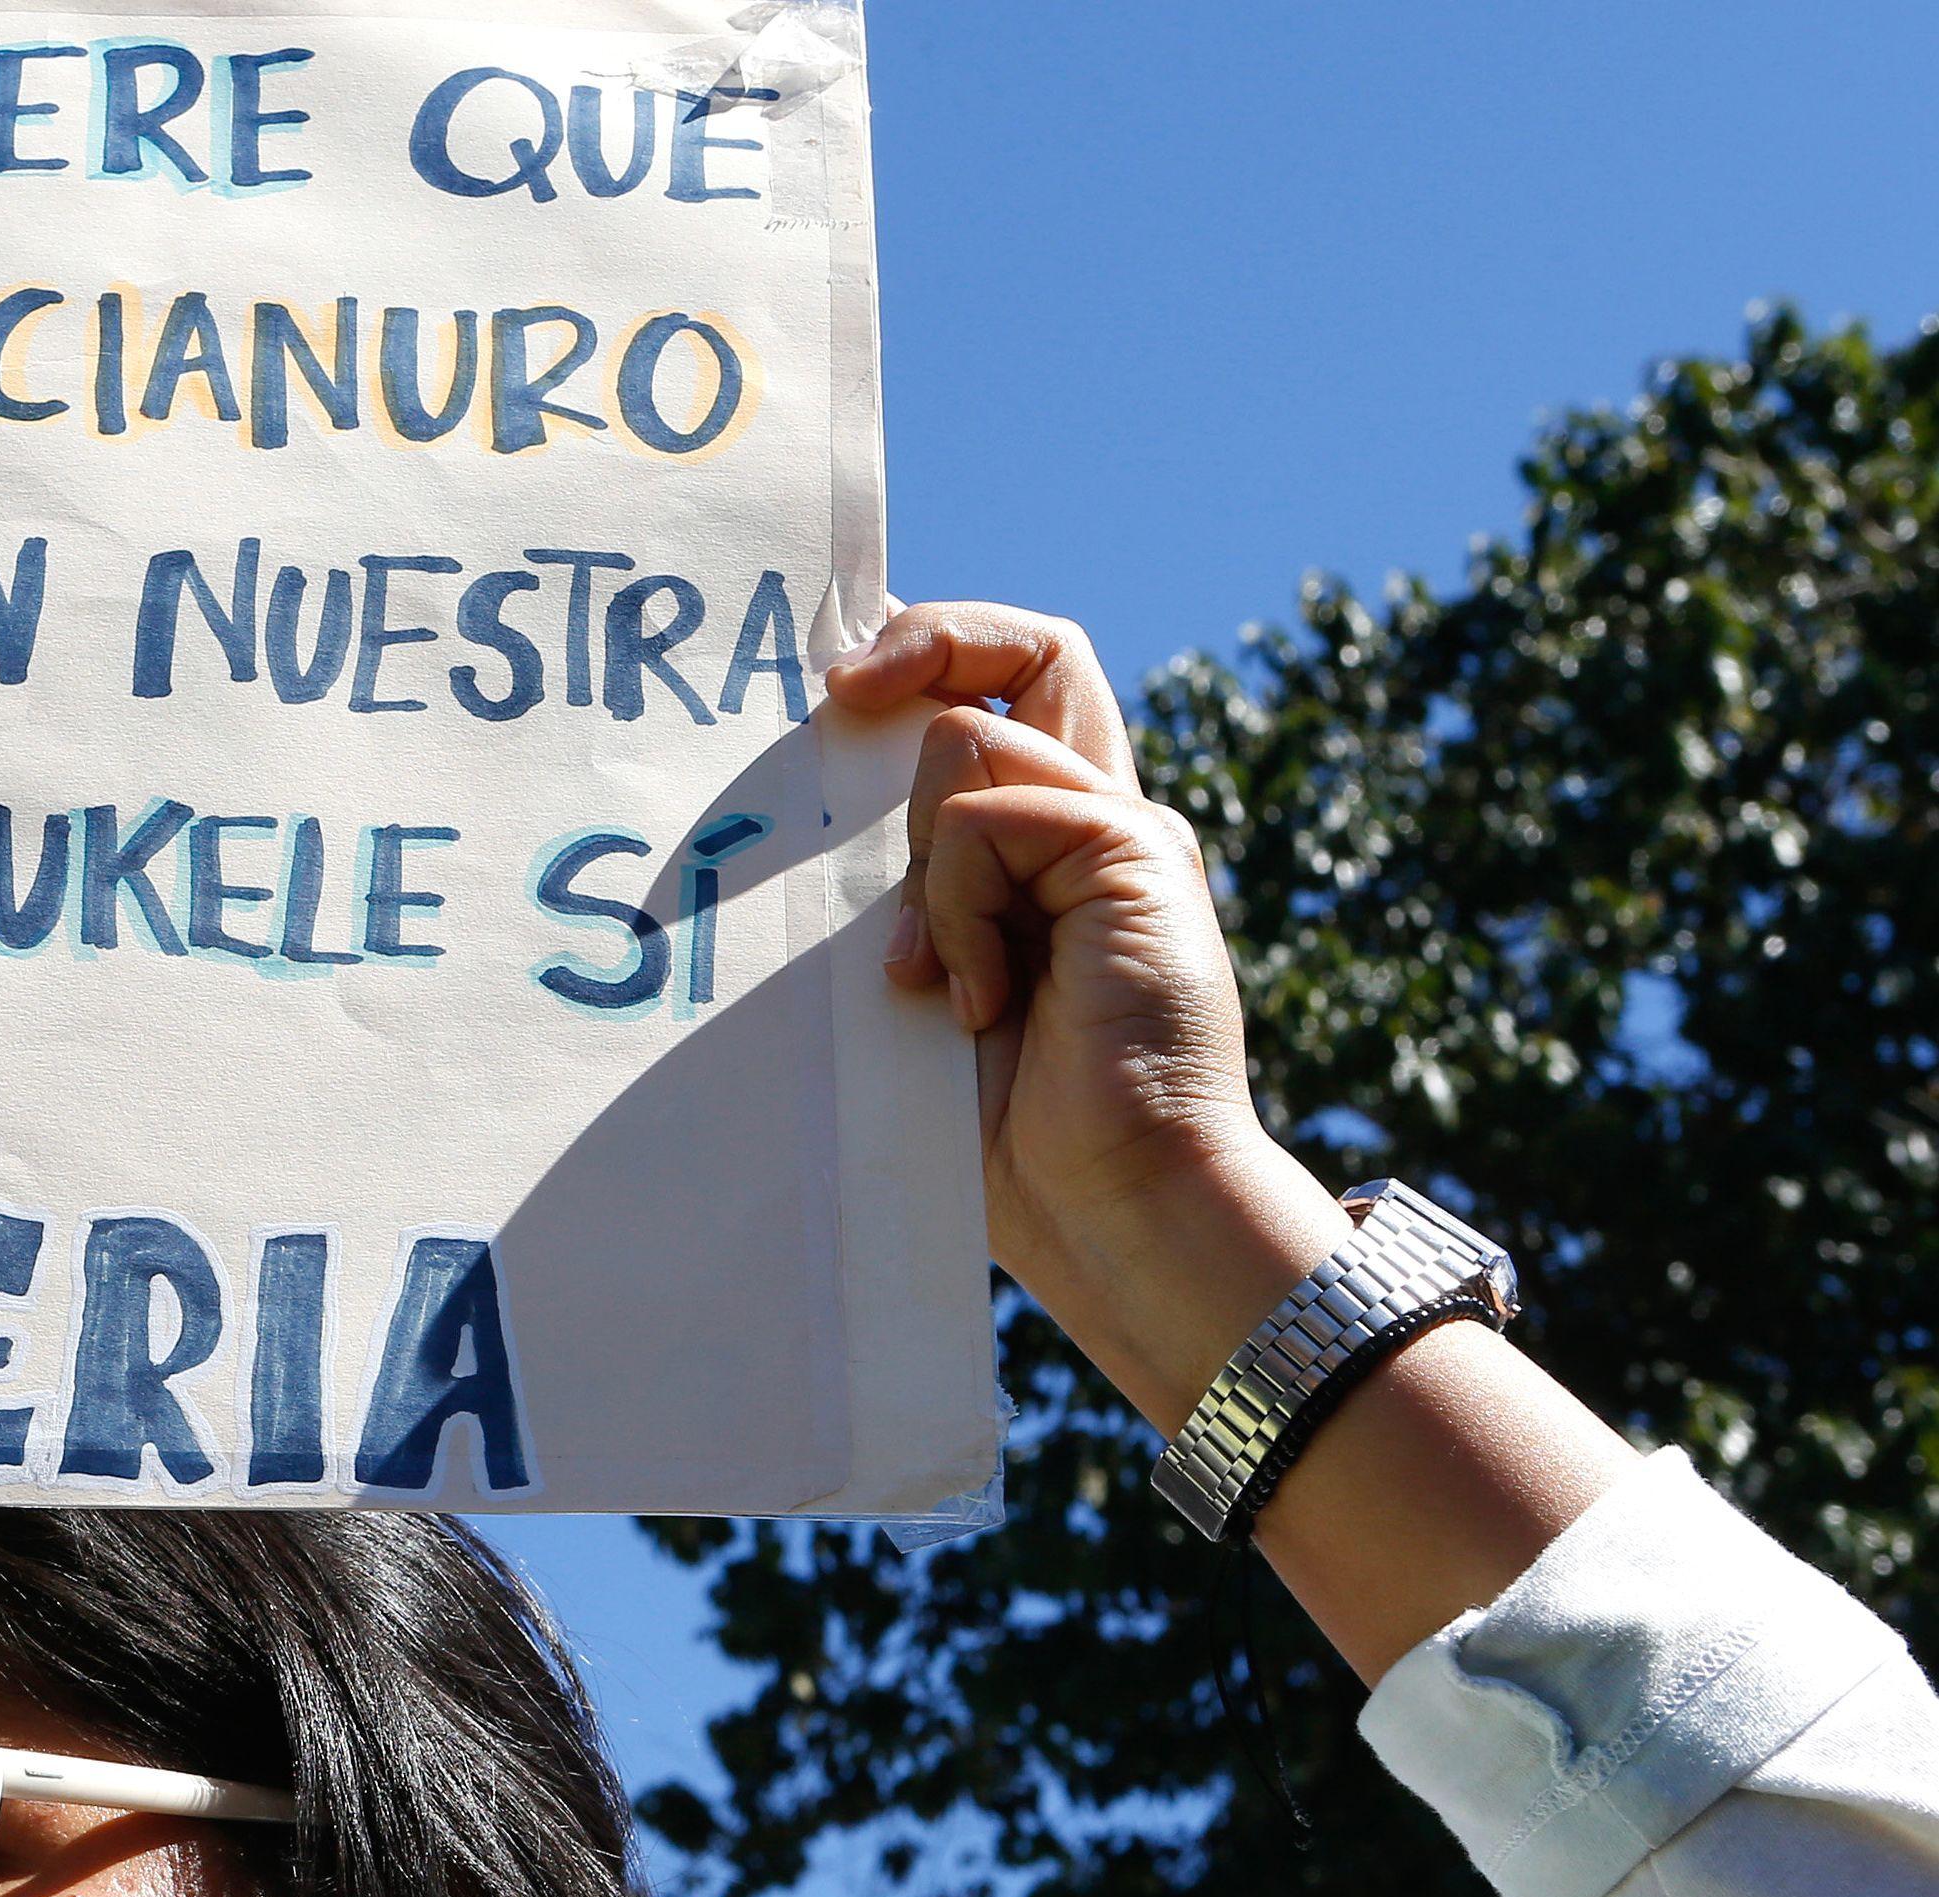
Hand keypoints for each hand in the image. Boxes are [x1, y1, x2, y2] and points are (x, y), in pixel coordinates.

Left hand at [826, 603, 1346, 1423]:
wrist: (1110, 1206)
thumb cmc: (999, 1128)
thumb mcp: (919, 981)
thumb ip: (897, 892)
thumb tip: (806, 804)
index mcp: (1051, 847)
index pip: (1009, 687)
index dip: (933, 649)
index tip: (838, 685)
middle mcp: (1098, 820)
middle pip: (1033, 647)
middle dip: (924, 644)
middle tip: (837, 696)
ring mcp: (1122, 834)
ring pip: (971, 737)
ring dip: (916, 864)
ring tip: (928, 980)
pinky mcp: (1135, 856)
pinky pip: (985, 818)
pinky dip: (954, 908)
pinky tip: (974, 1000)